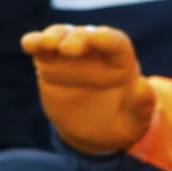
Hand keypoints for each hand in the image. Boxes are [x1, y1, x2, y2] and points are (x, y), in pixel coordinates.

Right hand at [20, 24, 153, 153]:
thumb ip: (141, 106)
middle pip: (86, 35)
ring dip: (54, 36)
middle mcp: (96, 53)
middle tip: (68, 49)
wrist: (93, 135)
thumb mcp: (134, 123)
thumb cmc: (120, 125)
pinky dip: (34, 43)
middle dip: (77, 38)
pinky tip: (29, 44)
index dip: (106, 38)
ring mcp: (71, 55)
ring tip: (48, 45)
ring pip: (62, 35)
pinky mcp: (50, 63)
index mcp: (121, 62)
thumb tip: (142, 86)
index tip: (97, 39)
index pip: (116, 42)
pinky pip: (41, 48)